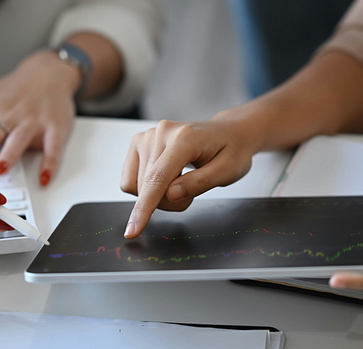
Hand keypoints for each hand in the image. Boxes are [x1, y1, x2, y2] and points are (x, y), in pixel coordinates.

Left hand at [0, 51, 80, 185]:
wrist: (47, 73)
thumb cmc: (10, 90)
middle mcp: (6, 116)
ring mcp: (31, 122)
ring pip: (18, 139)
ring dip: (10, 155)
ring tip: (1, 171)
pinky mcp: (54, 127)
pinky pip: (52, 147)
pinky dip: (49, 163)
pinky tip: (43, 178)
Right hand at [120, 116, 261, 237]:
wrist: (230, 132)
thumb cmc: (231, 150)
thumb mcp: (228, 171)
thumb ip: (200, 183)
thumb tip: (171, 195)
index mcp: (184, 137)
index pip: (157, 178)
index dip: (144, 207)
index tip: (133, 230)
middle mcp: (161, 133)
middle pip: (147, 186)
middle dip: (166, 201)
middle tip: (190, 192)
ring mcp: (148, 136)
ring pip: (137, 185)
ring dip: (157, 195)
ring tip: (181, 182)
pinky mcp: (139, 142)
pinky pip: (130, 179)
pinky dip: (147, 188)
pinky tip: (167, 178)